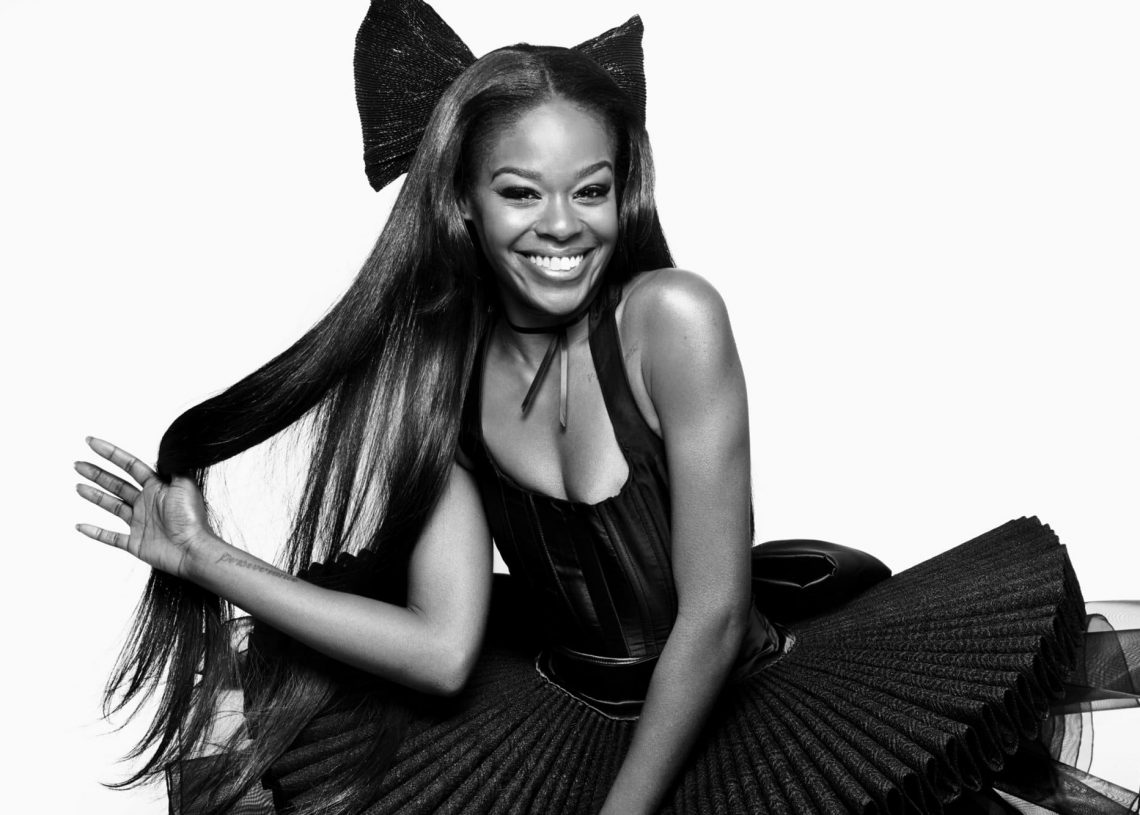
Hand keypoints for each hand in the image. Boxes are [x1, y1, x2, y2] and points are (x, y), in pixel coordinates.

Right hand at [74, 436, 212, 577]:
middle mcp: (147, 502)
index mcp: (157, 487)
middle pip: (116, 484)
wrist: (192, 549)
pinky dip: (95, 532)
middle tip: (77, 464)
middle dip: (97, 473)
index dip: (110, 454)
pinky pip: (110, 536)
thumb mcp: (185, 484)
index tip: (91, 443)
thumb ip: (173, 466)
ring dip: (94, 496)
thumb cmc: (191, 518)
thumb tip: (166, 448)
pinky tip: (80, 525)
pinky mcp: (135, 542)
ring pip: (111, 506)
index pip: (130, 465)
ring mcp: (139, 522)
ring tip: (78, 486)